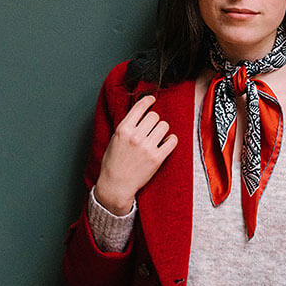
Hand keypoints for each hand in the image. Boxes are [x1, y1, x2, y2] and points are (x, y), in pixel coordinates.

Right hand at [94, 95, 177, 214]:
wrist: (116, 185)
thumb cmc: (113, 163)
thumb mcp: (115, 139)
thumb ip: (127, 126)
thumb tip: (140, 112)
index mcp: (123, 130)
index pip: (140, 107)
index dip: (148, 100)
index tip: (152, 99)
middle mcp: (135, 136)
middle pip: (154, 116)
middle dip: (154, 120)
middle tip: (151, 128)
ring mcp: (147, 147)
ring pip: (164, 126)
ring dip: (162, 130)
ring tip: (157, 137)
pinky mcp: (157, 158)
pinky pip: (172, 141)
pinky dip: (171, 140)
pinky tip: (166, 142)